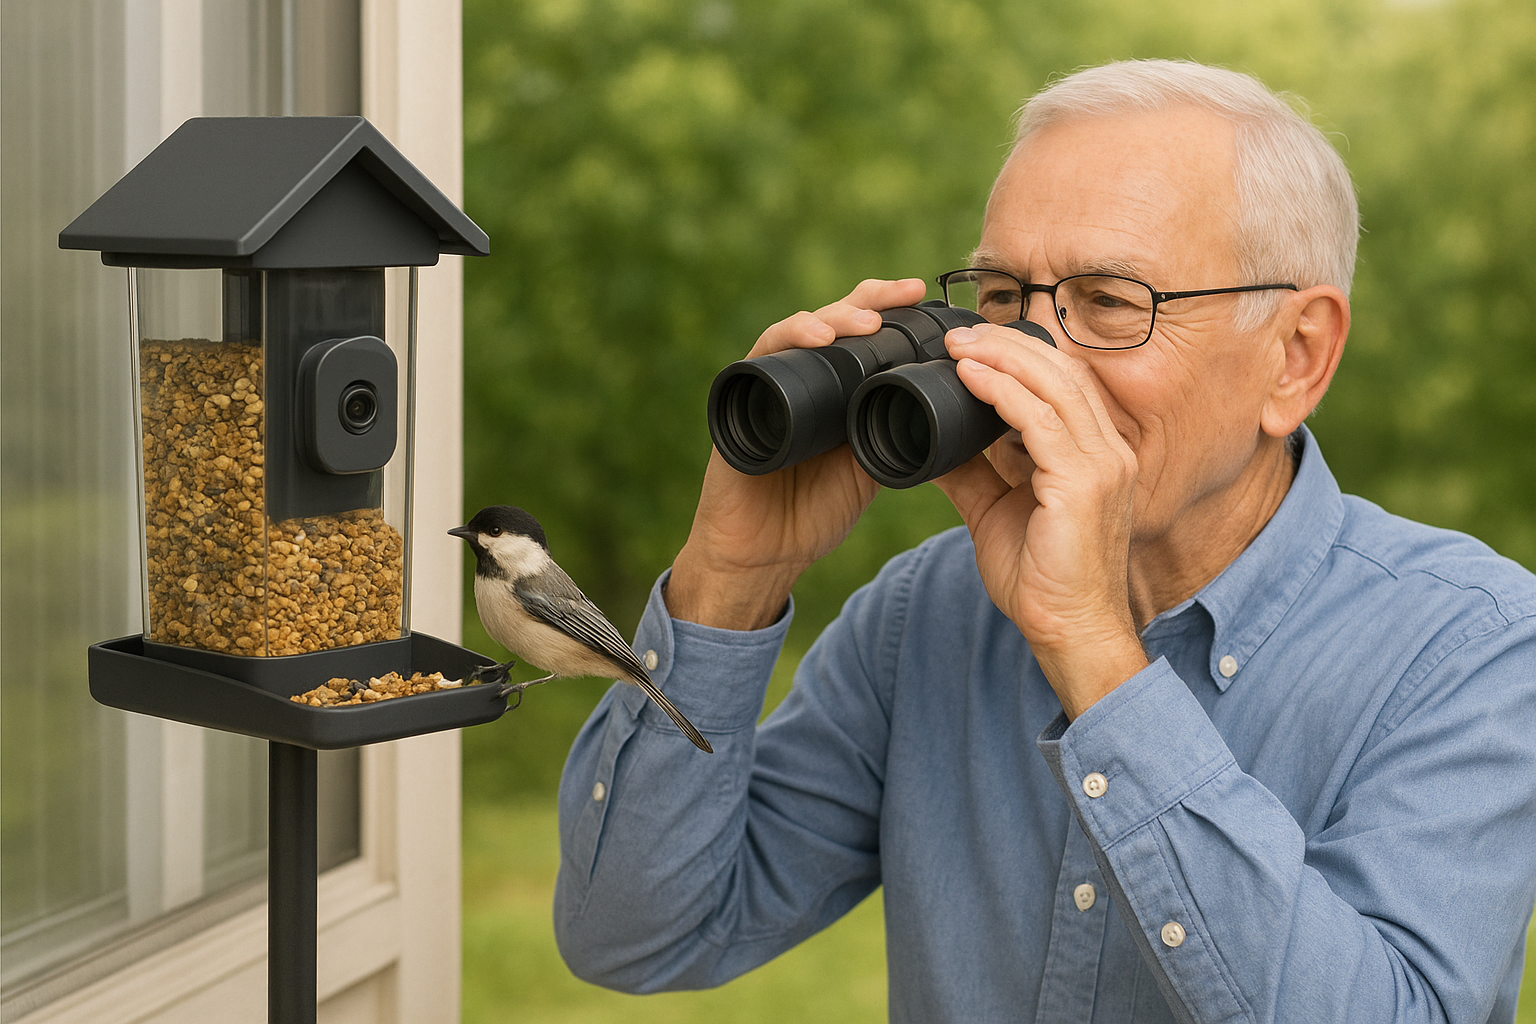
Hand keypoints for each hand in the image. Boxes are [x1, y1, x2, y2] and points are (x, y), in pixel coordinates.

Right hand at [668, 278, 928, 629]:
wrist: (765, 554)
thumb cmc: (813, 512)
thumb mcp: (868, 468)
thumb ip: (892, 434)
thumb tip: (944, 405)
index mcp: (835, 390)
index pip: (861, 334)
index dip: (890, 309)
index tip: (922, 295)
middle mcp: (800, 379)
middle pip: (833, 320)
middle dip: (871, 299)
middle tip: (907, 292)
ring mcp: (768, 385)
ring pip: (799, 330)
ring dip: (835, 318)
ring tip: (868, 320)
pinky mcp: (739, 400)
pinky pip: (762, 358)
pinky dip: (790, 341)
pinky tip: (818, 336)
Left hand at [933, 322, 1148, 717]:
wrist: (1069, 631)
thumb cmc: (1042, 580)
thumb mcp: (997, 512)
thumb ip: (973, 473)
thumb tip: (932, 445)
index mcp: (1096, 455)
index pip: (1065, 384)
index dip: (1023, 355)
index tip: (974, 344)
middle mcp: (1109, 452)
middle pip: (1062, 372)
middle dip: (1009, 345)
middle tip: (960, 334)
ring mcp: (1101, 465)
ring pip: (1052, 385)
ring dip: (1002, 358)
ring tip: (959, 346)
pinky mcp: (1082, 483)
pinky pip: (1038, 420)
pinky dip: (1002, 391)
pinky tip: (970, 377)